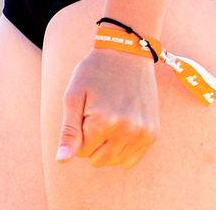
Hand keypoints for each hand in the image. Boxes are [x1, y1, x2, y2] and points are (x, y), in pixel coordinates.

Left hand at [54, 48, 159, 168]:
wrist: (127, 54)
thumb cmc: (94, 73)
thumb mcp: (73, 96)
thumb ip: (68, 132)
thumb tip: (62, 161)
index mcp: (104, 122)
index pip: (81, 152)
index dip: (78, 134)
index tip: (84, 112)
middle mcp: (127, 131)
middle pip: (99, 161)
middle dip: (91, 143)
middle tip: (95, 116)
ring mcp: (143, 134)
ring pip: (115, 162)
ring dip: (107, 147)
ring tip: (109, 119)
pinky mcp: (153, 134)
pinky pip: (132, 159)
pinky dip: (122, 149)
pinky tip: (120, 127)